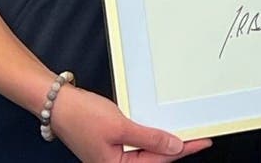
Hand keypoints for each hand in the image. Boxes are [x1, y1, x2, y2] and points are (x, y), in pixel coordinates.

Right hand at [50, 84, 212, 161]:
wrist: (57, 103)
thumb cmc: (81, 116)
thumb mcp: (121, 127)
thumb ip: (149, 139)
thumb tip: (174, 147)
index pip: (159, 161)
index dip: (183, 150)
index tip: (203, 142)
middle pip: (153, 159)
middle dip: (176, 148)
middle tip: (199, 137)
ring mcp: (111, 154)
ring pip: (146, 152)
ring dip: (163, 142)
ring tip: (185, 134)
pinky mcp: (109, 143)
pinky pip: (136, 143)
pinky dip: (150, 136)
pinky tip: (161, 129)